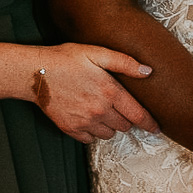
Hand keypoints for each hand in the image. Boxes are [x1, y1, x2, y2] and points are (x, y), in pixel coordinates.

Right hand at [32, 43, 158, 143]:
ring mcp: (84, 122)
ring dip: (110, 126)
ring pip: (109, 134)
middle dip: (126, 119)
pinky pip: (90, 139)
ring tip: (101, 110)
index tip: (157, 128)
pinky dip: (92, 132)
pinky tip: (87, 117)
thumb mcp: (96, 52)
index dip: (150, 123)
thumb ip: (124, 62)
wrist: (35, 73)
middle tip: (118, 107)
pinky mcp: (70, 129)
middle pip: (125, 126)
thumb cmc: (66, 58)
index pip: (138, 115)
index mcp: (109, 91)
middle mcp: (99, 110)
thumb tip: (148, 71)